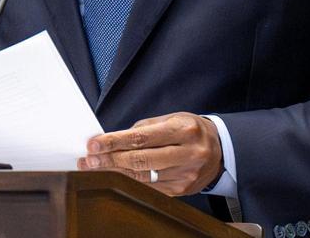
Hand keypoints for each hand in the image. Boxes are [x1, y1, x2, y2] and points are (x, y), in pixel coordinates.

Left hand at [77, 112, 223, 195]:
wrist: (219, 150)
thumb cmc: (191, 130)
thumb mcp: (172, 119)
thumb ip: (145, 128)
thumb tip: (114, 138)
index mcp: (184, 129)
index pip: (142, 138)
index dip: (115, 142)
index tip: (95, 144)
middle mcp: (187, 153)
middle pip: (141, 160)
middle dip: (111, 160)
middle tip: (89, 159)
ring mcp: (185, 174)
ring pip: (143, 176)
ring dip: (115, 172)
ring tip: (95, 167)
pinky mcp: (182, 190)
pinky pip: (150, 188)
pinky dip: (129, 182)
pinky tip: (115, 177)